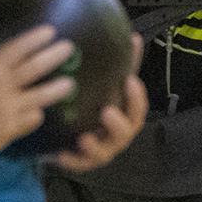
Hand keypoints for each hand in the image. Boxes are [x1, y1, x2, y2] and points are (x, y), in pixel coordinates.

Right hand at [0, 25, 75, 169]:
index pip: (16, 50)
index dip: (34, 39)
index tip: (50, 31)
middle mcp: (3, 88)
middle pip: (35, 69)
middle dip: (53, 56)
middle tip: (69, 48)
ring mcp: (10, 110)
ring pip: (41, 97)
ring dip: (56, 89)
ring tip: (69, 84)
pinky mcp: (11, 130)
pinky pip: (32, 120)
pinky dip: (36, 115)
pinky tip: (38, 113)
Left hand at [57, 36, 148, 171]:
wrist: (67, 131)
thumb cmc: (92, 105)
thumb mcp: (106, 85)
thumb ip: (122, 65)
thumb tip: (133, 37)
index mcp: (124, 117)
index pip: (137, 109)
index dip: (136, 96)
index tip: (128, 80)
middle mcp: (115, 135)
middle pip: (126, 133)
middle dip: (119, 124)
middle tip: (106, 111)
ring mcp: (100, 151)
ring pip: (104, 154)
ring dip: (96, 146)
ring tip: (85, 137)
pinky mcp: (81, 161)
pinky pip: (78, 164)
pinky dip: (73, 160)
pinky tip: (63, 154)